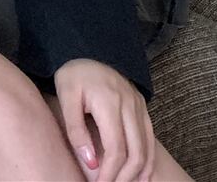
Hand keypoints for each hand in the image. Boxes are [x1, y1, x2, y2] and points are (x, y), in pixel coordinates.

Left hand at [53, 58, 154, 181]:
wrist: (86, 48)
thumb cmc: (73, 74)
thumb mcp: (66, 97)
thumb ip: (76, 130)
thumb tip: (91, 163)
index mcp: (109, 101)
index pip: (116, 149)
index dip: (110, 173)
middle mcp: (129, 104)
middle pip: (136, 152)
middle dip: (125, 178)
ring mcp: (139, 104)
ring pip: (146, 148)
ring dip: (139, 172)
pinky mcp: (142, 105)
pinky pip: (150, 138)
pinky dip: (148, 159)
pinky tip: (141, 175)